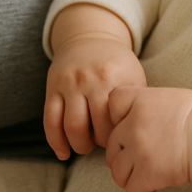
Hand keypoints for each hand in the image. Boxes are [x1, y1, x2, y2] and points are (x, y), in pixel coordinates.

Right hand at [44, 5, 146, 159]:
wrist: (89, 37)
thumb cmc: (115, 63)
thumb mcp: (132, 73)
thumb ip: (136, 99)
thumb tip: (141, 130)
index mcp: (113, 75)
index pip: (117, 119)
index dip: (119, 135)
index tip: (121, 137)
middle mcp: (90, 78)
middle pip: (94, 126)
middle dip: (100, 143)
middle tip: (104, 143)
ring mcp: (69, 83)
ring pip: (71, 126)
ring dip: (80, 145)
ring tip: (86, 145)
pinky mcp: (53, 87)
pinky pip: (50, 121)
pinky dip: (56, 142)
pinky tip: (64, 153)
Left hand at [106, 85, 191, 191]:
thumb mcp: (170, 96)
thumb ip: (148, 102)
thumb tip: (141, 112)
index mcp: (141, 101)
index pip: (112, 102)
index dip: (118, 115)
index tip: (128, 124)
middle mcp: (134, 125)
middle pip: (112, 143)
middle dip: (123, 153)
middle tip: (137, 158)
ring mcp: (138, 150)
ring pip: (117, 171)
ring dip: (128, 175)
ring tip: (143, 173)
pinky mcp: (147, 174)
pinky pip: (131, 191)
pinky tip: (151, 186)